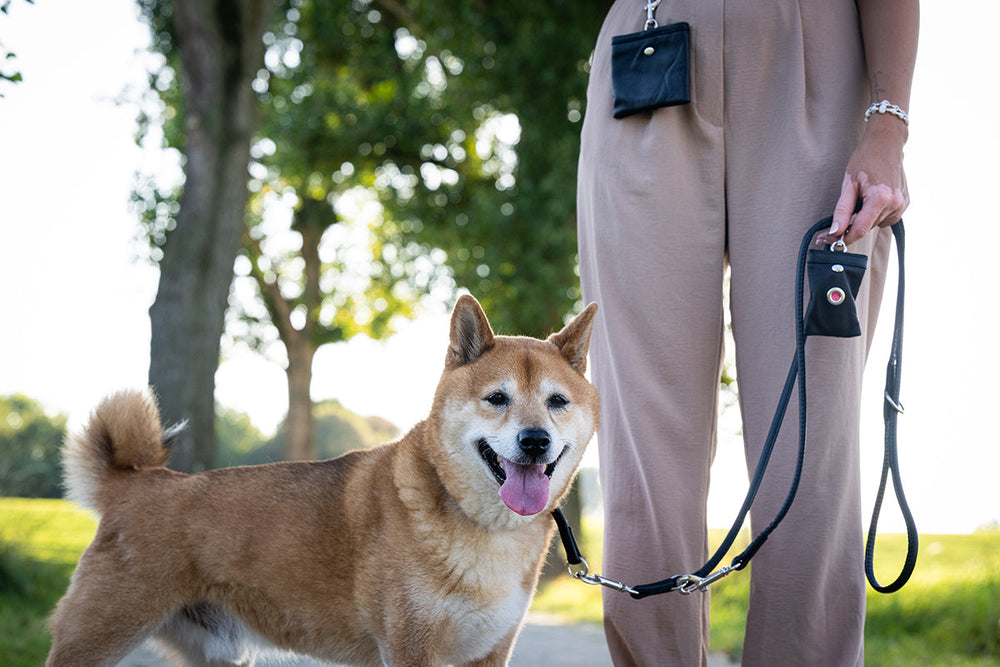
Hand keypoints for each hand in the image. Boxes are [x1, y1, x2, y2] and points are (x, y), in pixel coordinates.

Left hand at [816, 117, 908, 245]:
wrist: (886, 144)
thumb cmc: (865, 159)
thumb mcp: (848, 184)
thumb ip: (842, 210)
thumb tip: (835, 232)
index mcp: (880, 199)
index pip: (859, 230)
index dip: (841, 238)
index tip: (826, 240)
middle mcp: (895, 204)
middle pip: (866, 228)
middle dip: (850, 226)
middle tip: (838, 219)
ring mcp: (902, 204)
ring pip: (876, 224)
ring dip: (864, 219)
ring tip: (861, 198)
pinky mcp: (905, 203)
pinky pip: (886, 218)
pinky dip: (875, 214)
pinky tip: (872, 200)